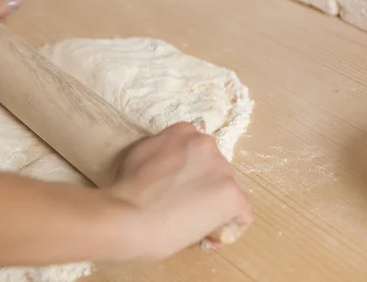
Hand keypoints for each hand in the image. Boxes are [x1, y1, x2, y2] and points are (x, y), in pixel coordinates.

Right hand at [107, 120, 252, 260]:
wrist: (129, 215)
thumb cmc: (125, 190)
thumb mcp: (139, 153)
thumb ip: (161, 152)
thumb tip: (168, 164)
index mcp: (183, 132)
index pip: (198, 152)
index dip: (190, 173)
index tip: (177, 188)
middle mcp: (205, 143)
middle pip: (215, 169)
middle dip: (203, 188)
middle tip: (183, 208)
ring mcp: (222, 169)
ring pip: (228, 191)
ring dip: (215, 206)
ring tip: (194, 224)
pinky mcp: (232, 195)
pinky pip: (242, 214)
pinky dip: (229, 226)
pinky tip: (211, 235)